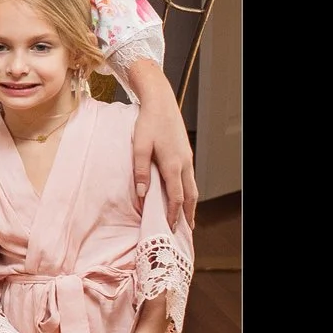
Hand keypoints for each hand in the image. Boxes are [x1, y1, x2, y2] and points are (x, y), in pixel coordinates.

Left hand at [130, 81, 198, 227]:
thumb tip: (142, 194)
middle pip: (190, 195)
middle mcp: (184, 163)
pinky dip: (188, 190)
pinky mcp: (186, 152)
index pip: (176, 197)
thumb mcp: (139, 147)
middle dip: (188, 213)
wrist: (160, 102)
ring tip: (187, 216)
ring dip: (190, 203)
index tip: (169, 228)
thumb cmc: (148, 123)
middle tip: (186, 229)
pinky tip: (182, 193)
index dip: (173, 214)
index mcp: (173, 165)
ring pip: (192, 186)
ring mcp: (187, 158)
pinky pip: (190, 177)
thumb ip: (140, 171)